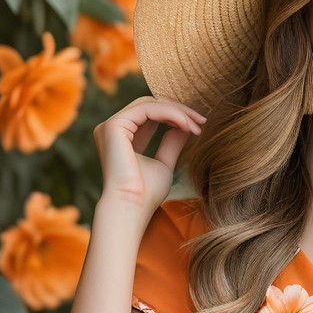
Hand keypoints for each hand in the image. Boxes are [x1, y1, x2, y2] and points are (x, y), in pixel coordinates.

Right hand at [93, 95, 206, 216]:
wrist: (132, 208)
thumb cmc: (146, 194)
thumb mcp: (164, 163)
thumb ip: (171, 143)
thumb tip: (186, 125)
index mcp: (121, 136)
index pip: (150, 114)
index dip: (175, 116)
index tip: (199, 126)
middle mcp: (112, 128)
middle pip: (149, 105)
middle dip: (178, 110)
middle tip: (202, 121)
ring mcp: (110, 126)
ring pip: (149, 104)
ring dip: (177, 112)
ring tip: (197, 126)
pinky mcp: (113, 126)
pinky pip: (147, 109)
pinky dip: (170, 114)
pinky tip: (186, 125)